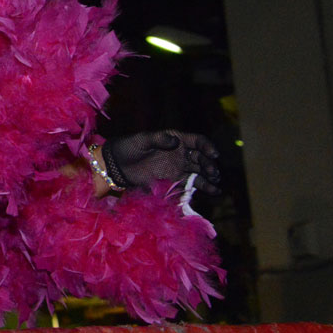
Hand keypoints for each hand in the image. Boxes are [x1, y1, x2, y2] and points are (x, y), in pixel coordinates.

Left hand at [104, 130, 221, 194]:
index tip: (214, 154)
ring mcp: (177, 168)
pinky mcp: (172, 181)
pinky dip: (199, 189)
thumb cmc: (128, 147)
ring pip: (198, 173)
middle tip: (213, 173)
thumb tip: (176, 142)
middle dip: (209, 165)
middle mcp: (180, 154)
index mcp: (176, 140)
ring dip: (208, 179)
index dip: (207, 147)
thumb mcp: (142, 140)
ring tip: (216, 187)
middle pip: (201, 159)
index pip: (197, 141)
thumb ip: (159, 139)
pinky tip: (210, 192)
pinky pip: (188, 185)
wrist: (116, 165)